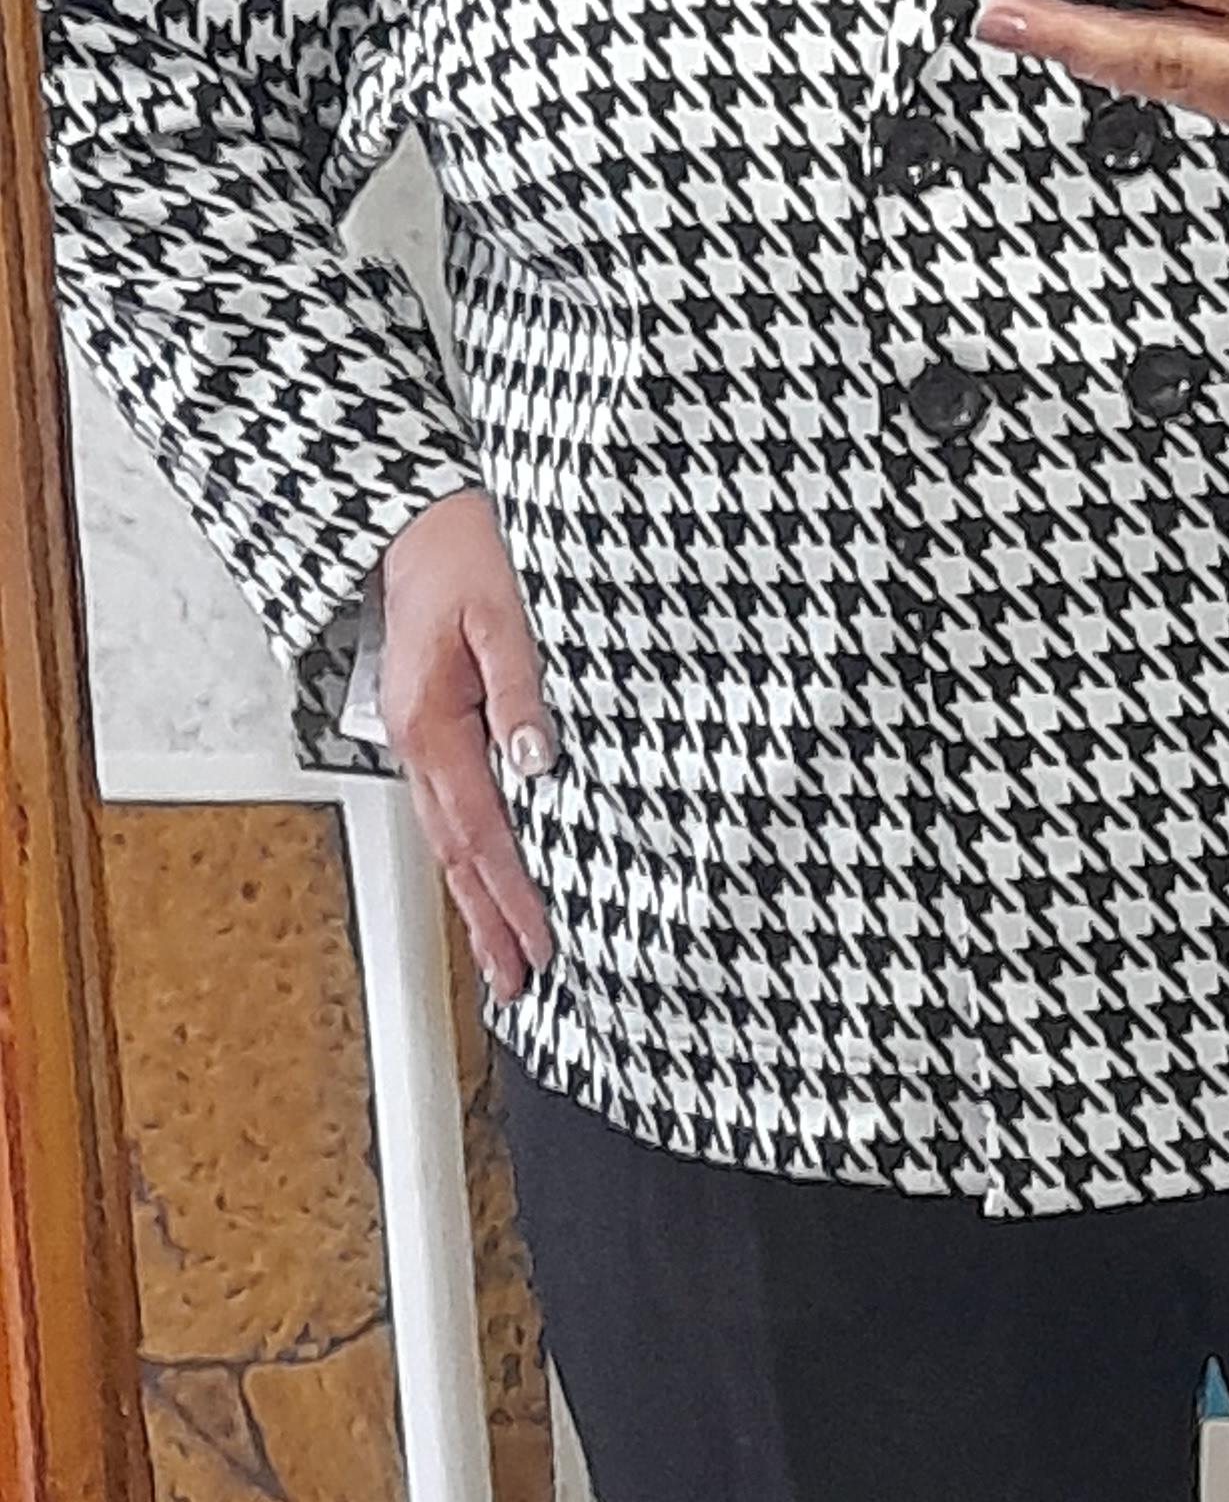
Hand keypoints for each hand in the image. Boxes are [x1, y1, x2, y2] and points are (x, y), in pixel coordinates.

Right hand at [378, 484, 556, 1001]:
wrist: (415, 519)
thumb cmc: (462, 553)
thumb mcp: (505, 612)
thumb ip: (520, 690)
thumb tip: (535, 761)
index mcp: (433, 721)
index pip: (481, 829)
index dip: (513, 892)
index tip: (540, 941)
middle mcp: (418, 741)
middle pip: (457, 852)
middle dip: (488, 921)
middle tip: (518, 982)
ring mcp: (419, 740)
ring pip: (450, 839)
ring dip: (477, 901)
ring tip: (504, 959)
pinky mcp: (433, 732)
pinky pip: (452, 811)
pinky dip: (471, 858)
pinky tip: (489, 887)